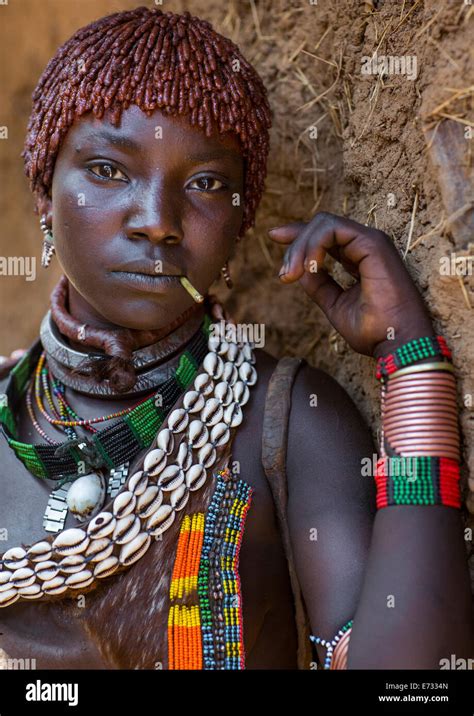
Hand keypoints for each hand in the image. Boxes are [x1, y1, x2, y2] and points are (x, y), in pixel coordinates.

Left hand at [268, 212, 434, 357]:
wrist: (396, 344)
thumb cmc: (373, 331)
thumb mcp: (335, 305)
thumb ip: (319, 286)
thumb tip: (300, 270)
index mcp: (359, 258)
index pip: (325, 236)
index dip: (298, 234)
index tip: (273, 235)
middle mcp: (365, 245)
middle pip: (320, 227)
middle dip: (295, 245)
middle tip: (285, 275)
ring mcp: (370, 241)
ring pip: (324, 224)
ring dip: (301, 246)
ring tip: (293, 274)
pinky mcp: (372, 243)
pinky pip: (332, 230)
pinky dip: (314, 245)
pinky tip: (310, 266)